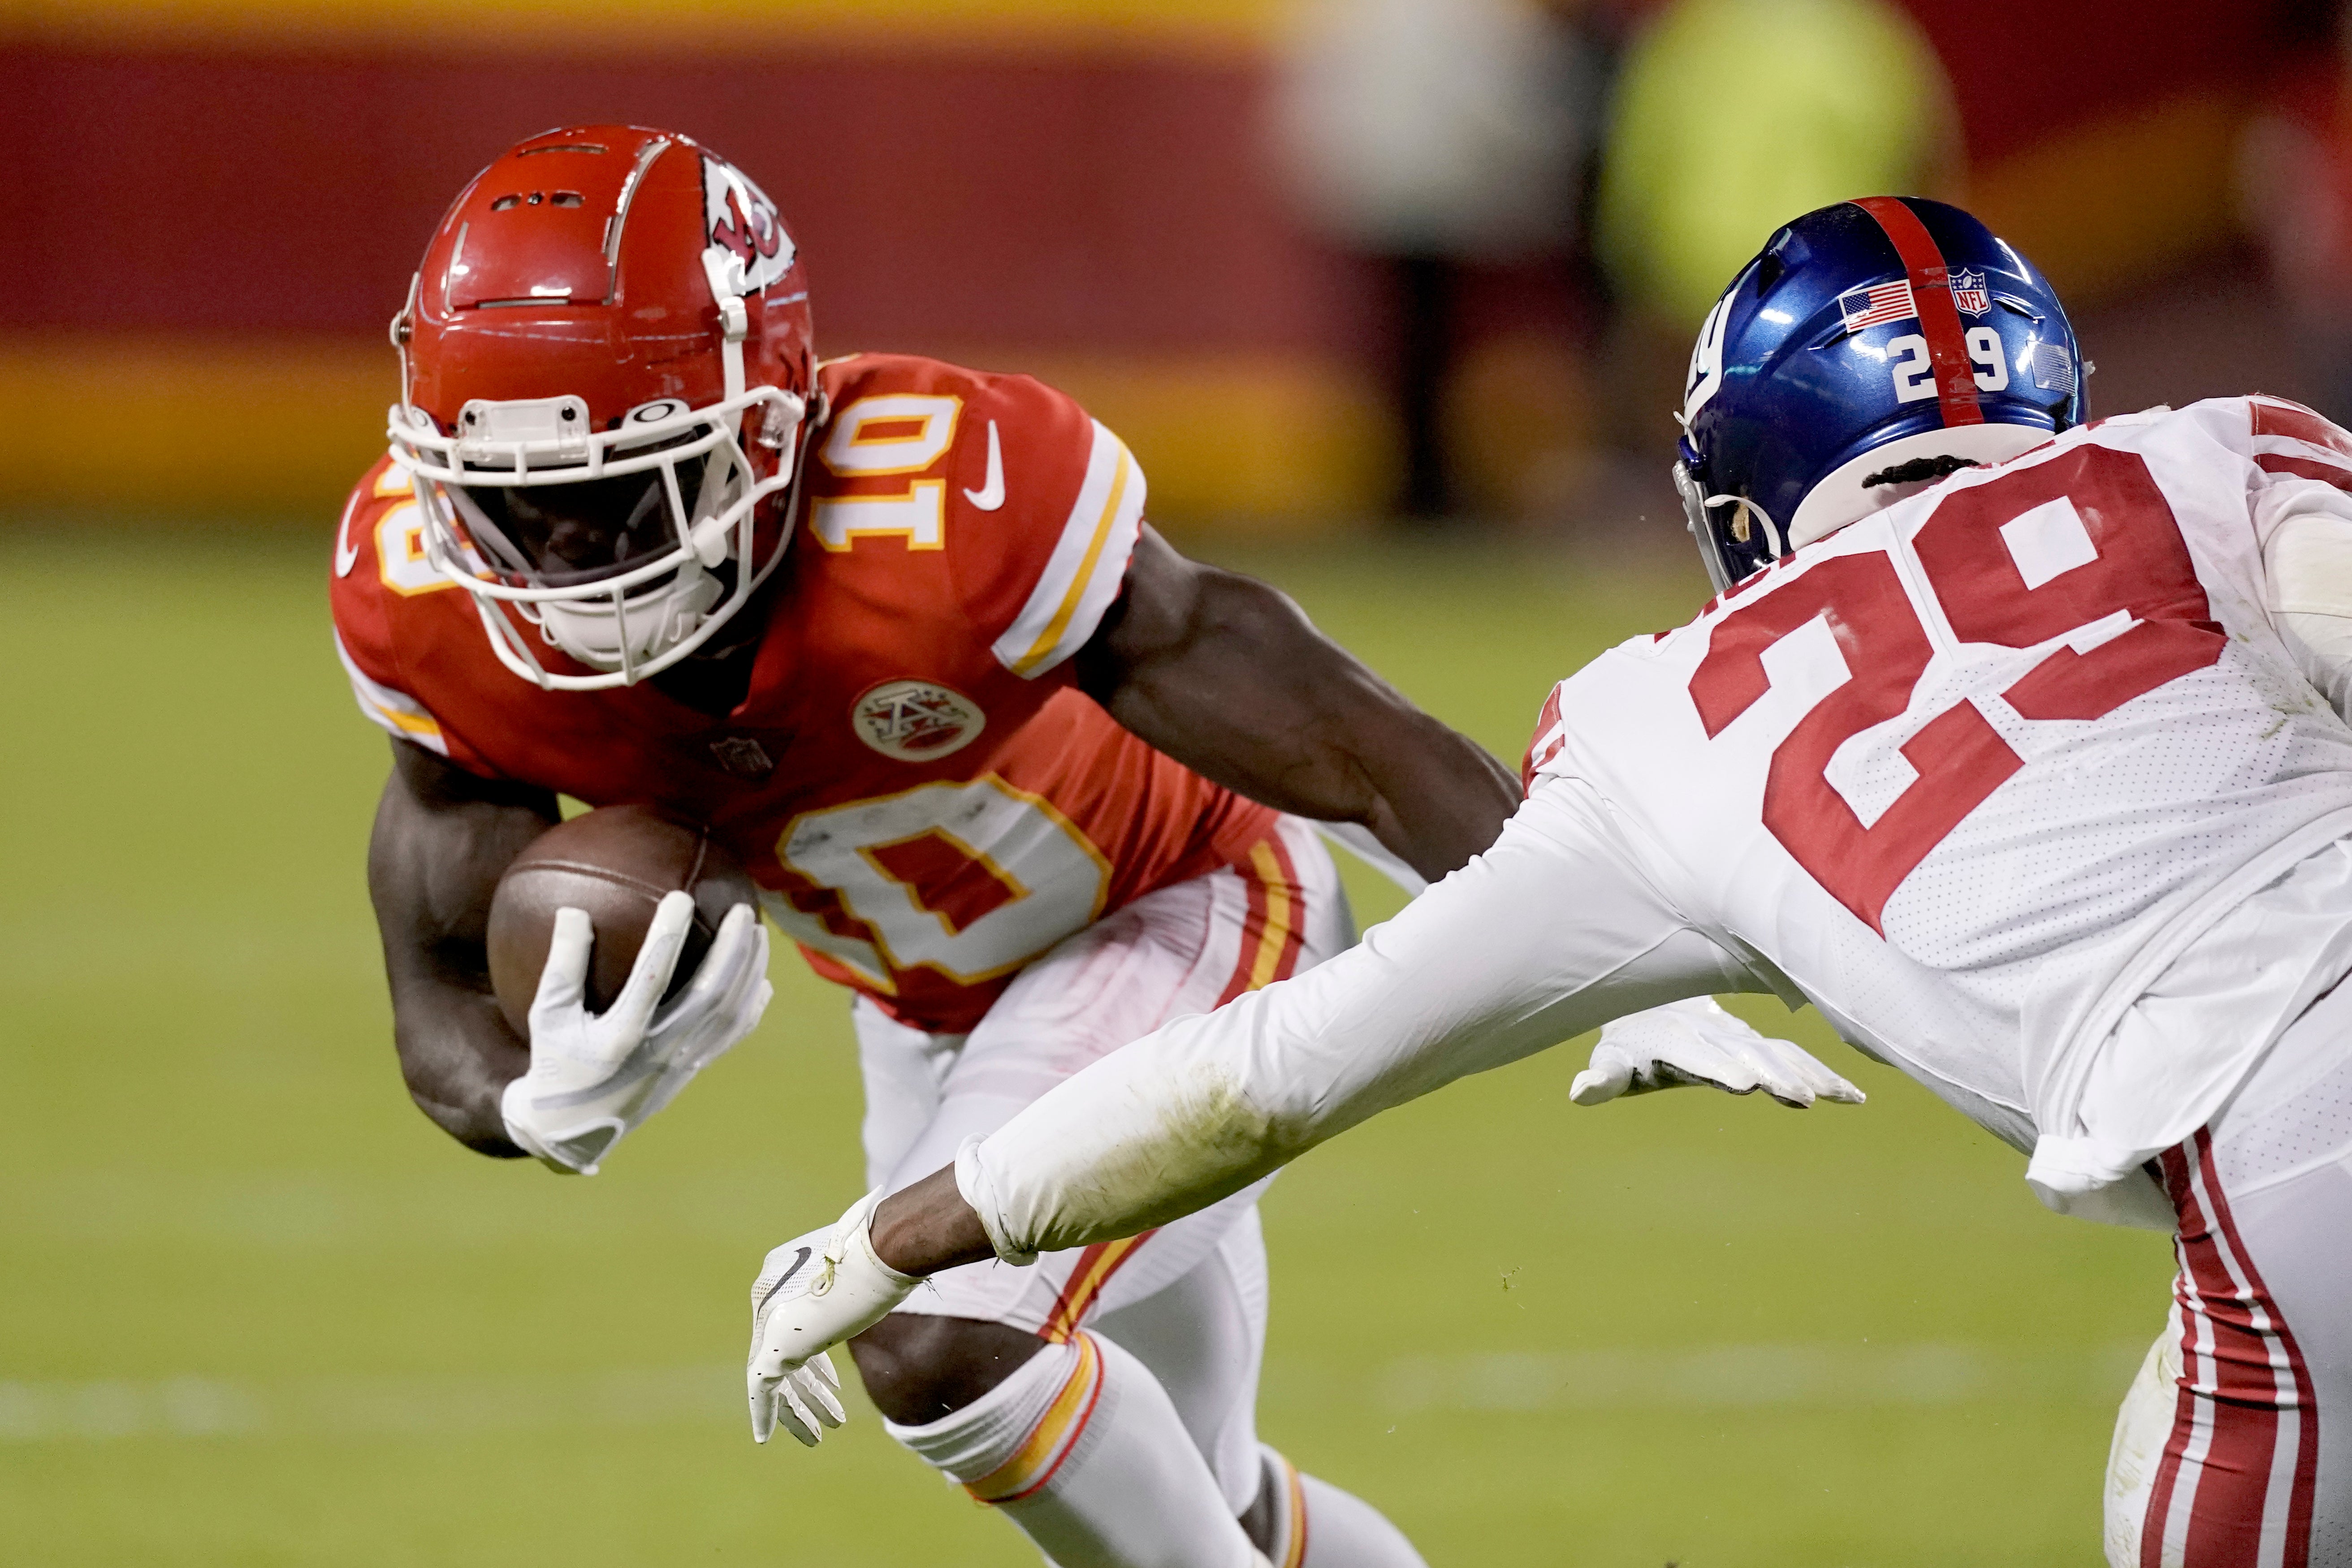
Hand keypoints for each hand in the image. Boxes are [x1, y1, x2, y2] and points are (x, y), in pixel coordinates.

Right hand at [502, 893, 770, 1172]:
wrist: (571, 1131)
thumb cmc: (555, 1063)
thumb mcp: (548, 1017)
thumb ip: (563, 966)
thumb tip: (572, 910)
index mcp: (619, 1038)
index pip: (651, 979)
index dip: (668, 937)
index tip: (681, 897)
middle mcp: (659, 1053)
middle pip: (710, 995)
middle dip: (732, 950)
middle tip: (741, 908)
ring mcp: (681, 1065)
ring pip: (729, 1014)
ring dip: (749, 972)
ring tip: (758, 932)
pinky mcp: (692, 1073)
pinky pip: (731, 1037)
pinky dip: (751, 1008)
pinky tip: (762, 981)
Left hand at [747, 1188, 919, 1446]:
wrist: (881, 1246)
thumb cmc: (886, 1247)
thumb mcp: (870, 1268)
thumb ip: (858, 1283)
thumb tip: (886, 1281)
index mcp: (787, 1273)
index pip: (797, 1326)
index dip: (816, 1365)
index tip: (831, 1387)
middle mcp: (770, 1296)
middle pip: (787, 1354)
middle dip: (808, 1392)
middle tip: (828, 1420)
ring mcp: (770, 1319)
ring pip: (776, 1377)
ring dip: (797, 1410)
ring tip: (816, 1439)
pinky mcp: (775, 1343)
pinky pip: (761, 1387)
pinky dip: (763, 1412)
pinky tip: (764, 1436)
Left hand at [1570, 998, 1864, 1109]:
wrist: (1652, 998)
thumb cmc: (1628, 1041)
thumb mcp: (1611, 1060)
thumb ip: (1600, 1079)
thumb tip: (1577, 1092)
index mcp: (1673, 1041)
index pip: (1698, 1054)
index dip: (1719, 1066)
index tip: (1744, 1084)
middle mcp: (1712, 1036)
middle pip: (1746, 1054)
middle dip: (1772, 1073)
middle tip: (1799, 1097)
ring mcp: (1739, 1037)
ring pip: (1777, 1052)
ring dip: (1806, 1073)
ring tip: (1838, 1097)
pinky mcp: (1758, 1042)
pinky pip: (1793, 1055)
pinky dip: (1821, 1072)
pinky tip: (1852, 1097)